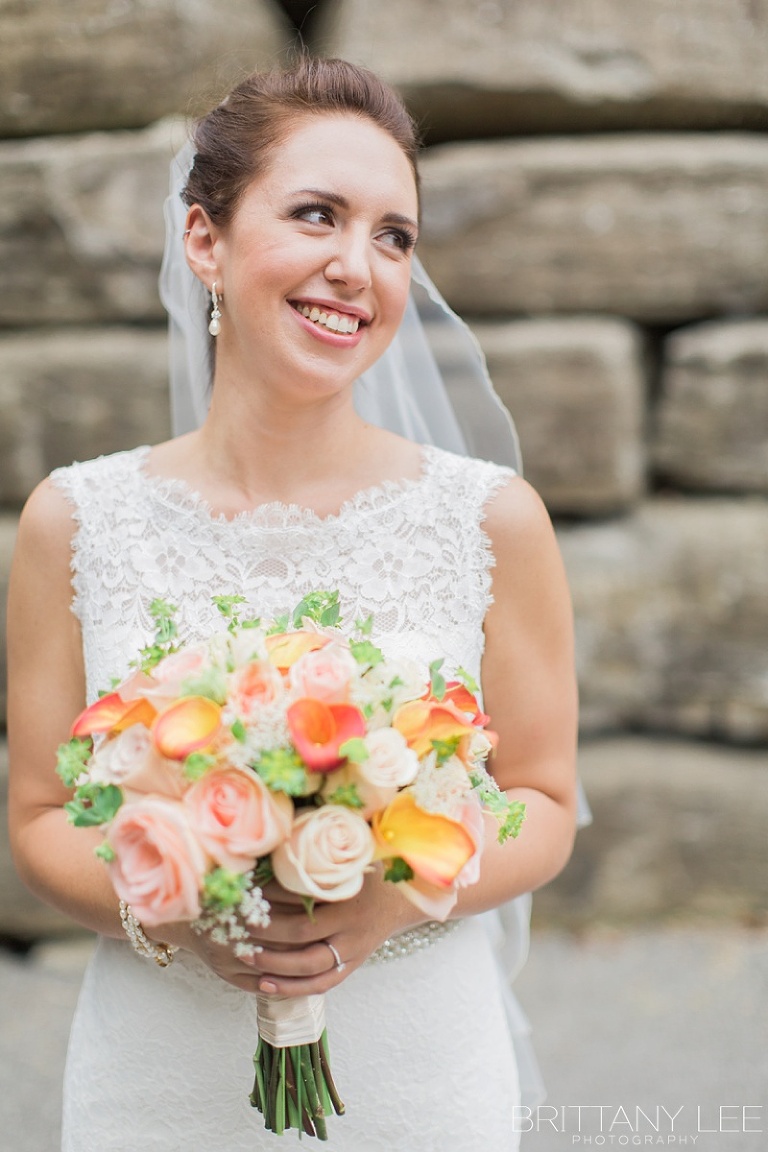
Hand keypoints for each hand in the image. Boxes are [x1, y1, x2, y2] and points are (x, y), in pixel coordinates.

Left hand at [248, 867, 425, 996]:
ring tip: (246, 958)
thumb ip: (318, 861)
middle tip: (240, 928)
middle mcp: (352, 929)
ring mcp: (353, 952)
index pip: (306, 907)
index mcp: (351, 900)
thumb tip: (274, 852)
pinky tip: (265, 985)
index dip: (274, 905)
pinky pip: (321, 985)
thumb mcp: (351, 861)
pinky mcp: (351, 966)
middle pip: (303, 939)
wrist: (403, 898)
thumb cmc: (369, 872)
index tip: (248, 897)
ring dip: (275, 967)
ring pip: (310, 969)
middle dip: (268, 936)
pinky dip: (292, 988)